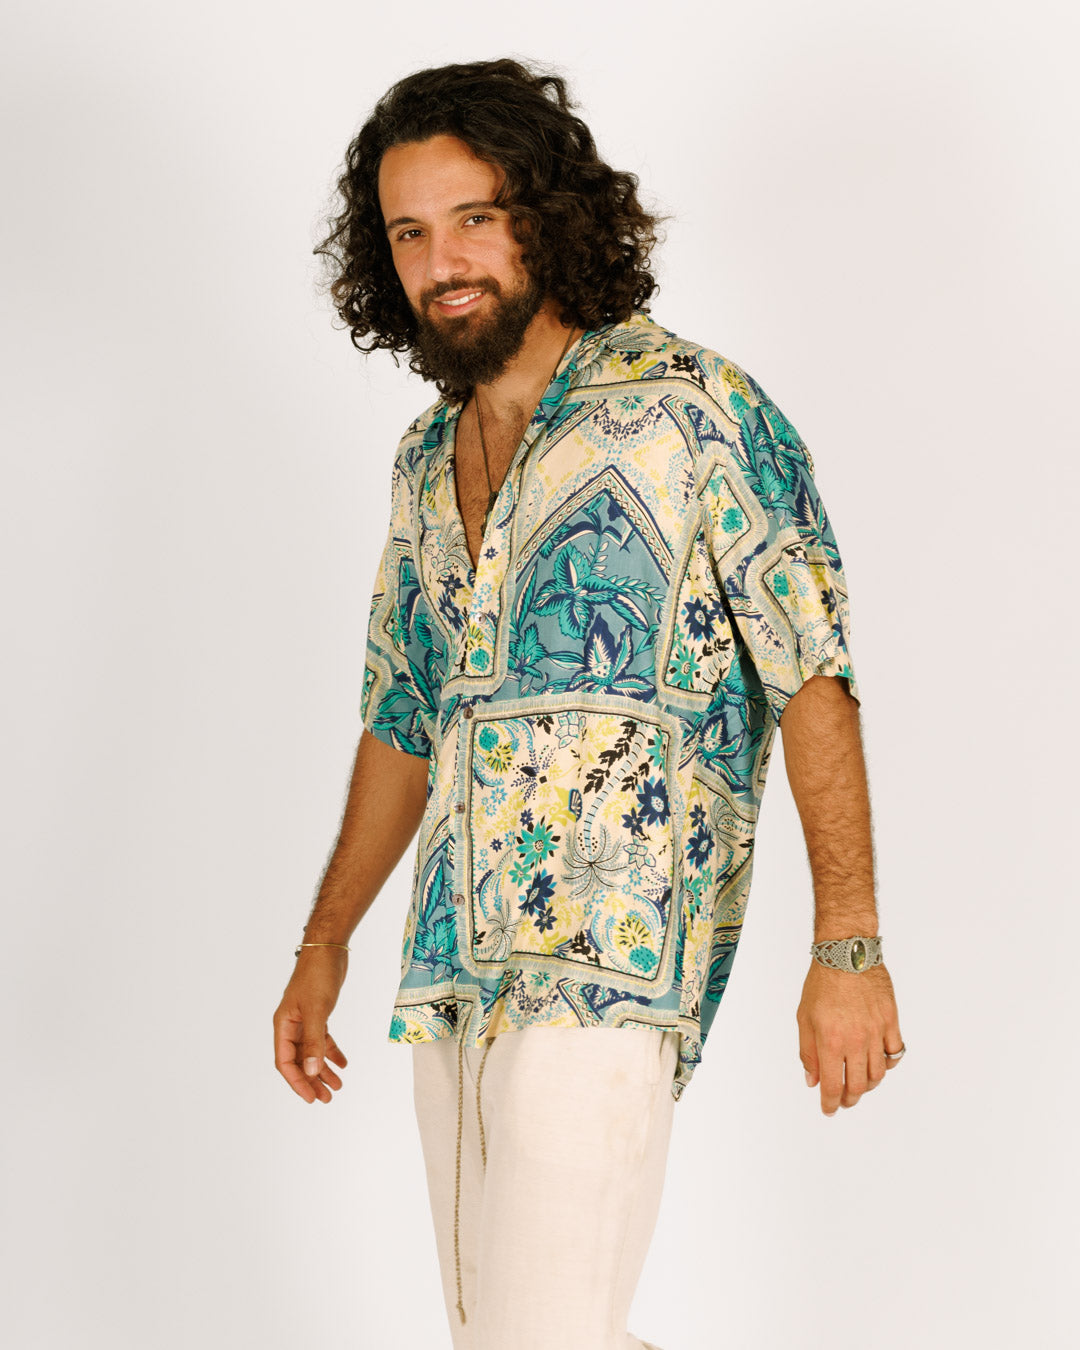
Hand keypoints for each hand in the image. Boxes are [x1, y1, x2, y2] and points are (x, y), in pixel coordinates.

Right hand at [273, 948, 348, 1103]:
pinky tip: (343, 1063)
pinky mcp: (318, 1014)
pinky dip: (331, 1052)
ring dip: (323, 1070)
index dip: (297, 1082)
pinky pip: (322, 1039)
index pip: (285, 1062)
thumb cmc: (317, 975)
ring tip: (337, 1087)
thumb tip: (310, 1070)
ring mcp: (304, 1020)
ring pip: (311, 1052)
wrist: (328, 949)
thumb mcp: (317, 1010)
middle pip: (298, 1061)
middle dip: (311, 1081)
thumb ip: (314, 1041)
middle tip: (327, 1099)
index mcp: (283, 1025)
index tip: (311, 1098)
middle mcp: (291, 1025)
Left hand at [797, 960, 902, 1115]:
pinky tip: (878, 1063)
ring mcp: (876, 1032)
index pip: (832, 1085)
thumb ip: (808, 1052)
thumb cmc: (822, 983)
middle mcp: (855, 1041)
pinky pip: (895, 1053)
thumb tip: (812, 1080)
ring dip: (868, 1085)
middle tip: (844, 1101)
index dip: (830, 1103)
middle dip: (849, 1099)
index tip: (828, 1109)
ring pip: (878, 1074)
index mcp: (830, 1041)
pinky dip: (888, 1063)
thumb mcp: (804, 1017)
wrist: (847, 954)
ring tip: (859, 1084)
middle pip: (858, 1086)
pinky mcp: (891, 1022)